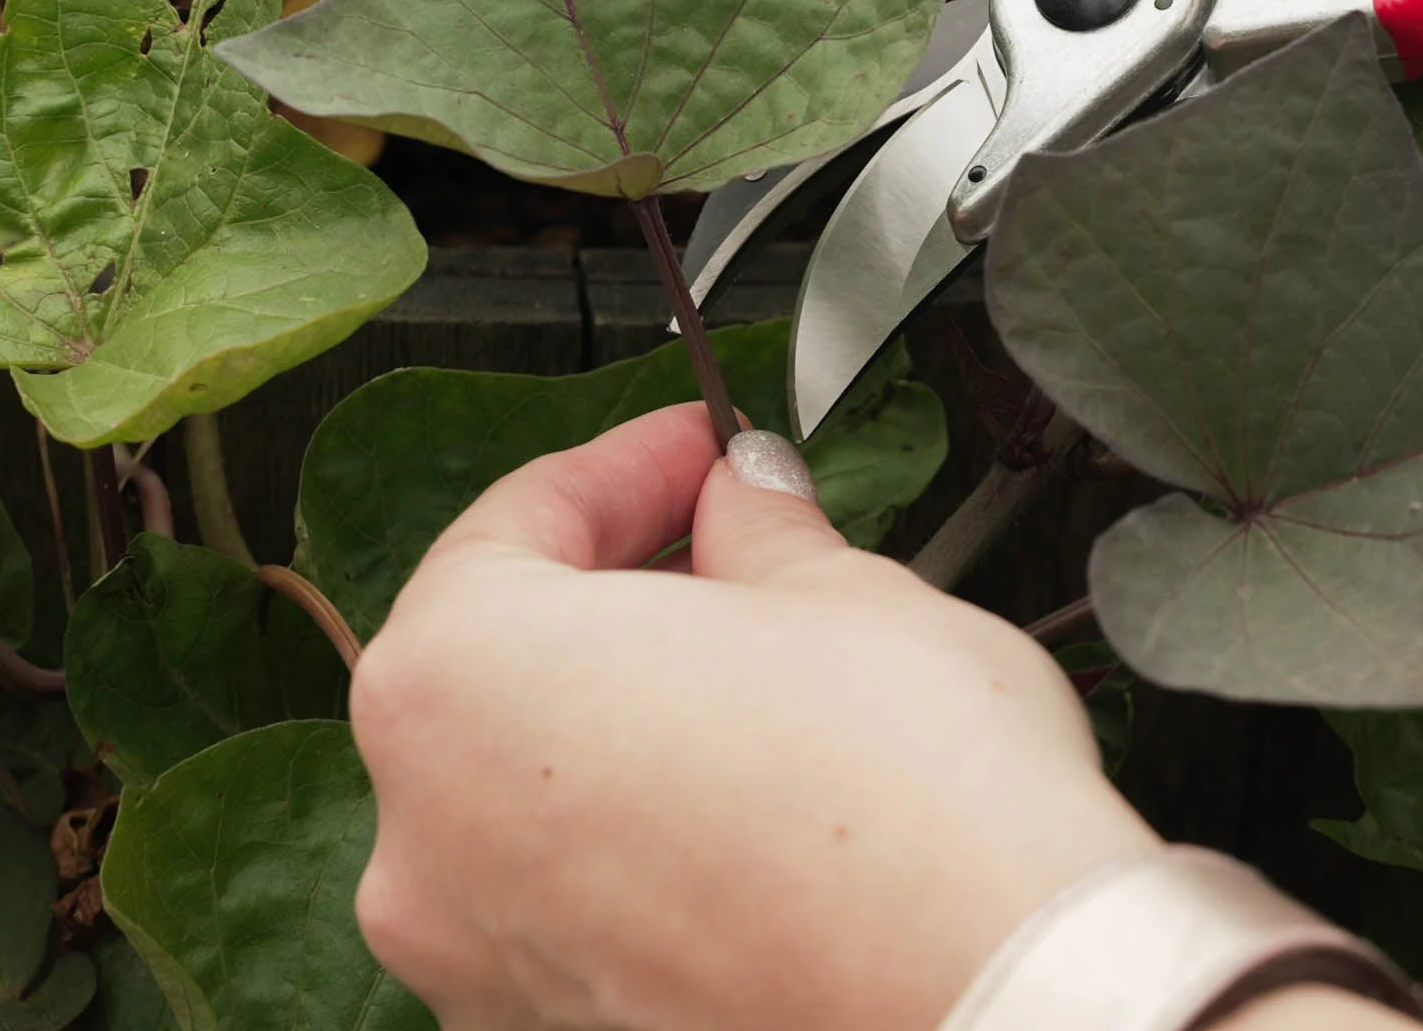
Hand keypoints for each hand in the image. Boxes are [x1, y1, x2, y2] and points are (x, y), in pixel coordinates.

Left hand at [349, 406, 1158, 1030]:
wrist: (995, 1008)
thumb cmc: (909, 807)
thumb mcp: (843, 593)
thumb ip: (758, 530)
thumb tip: (742, 502)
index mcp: (459, 685)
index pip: (514, 524)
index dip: (628, 466)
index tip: (701, 447)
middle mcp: (426, 845)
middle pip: (506, 663)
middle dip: (626, 585)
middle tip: (736, 537)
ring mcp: (484, 970)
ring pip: (536, 794)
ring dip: (631, 714)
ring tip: (764, 670)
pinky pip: (579, 905)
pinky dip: (646, 837)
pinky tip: (758, 800)